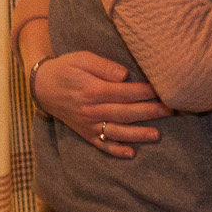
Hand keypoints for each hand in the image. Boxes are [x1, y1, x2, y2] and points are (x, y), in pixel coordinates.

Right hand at [32, 51, 169, 157]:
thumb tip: (124, 74)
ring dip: (137, 134)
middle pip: (124, 112)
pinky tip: (131, 153)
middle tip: (170, 110)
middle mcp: (90, 110)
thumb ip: (102, 65)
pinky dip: (115, 151)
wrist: (42, 87)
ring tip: (157, 135)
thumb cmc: (66, 68)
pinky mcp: (85, 133)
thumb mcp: (81, 58)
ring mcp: (87, 124)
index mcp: (91, 90)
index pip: (123, 92)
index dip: (143, 92)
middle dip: (149, 112)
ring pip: (116, 131)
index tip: (161, 89)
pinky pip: (101, 145)